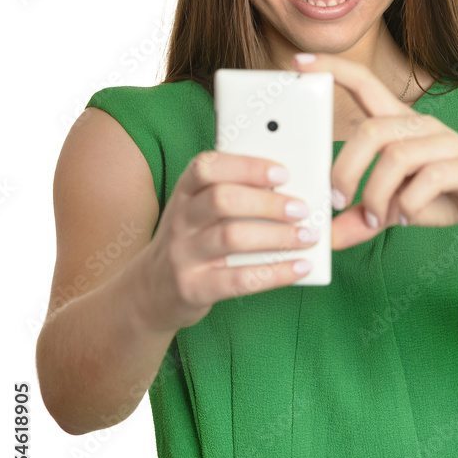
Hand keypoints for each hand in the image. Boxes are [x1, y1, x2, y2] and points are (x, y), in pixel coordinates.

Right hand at [137, 151, 317, 331]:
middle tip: (301, 208)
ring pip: (232, 238)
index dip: (246, 166)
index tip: (282, 172)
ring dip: (277, 236)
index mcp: (185, 192)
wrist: (150, 291)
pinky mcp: (192, 288)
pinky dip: (275, 273)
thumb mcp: (198, 211)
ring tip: (307, 237)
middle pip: (223, 200)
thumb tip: (290, 187)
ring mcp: (183, 255)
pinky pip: (239, 280)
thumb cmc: (191, 241)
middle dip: (268, 203)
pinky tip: (300, 267)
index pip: (207, 167)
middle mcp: (180, 220)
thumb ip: (233, 194)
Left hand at [292, 53, 457, 250]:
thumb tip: (326, 239)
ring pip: (396, 156)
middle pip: (371, 130)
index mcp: (399, 124)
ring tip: (375, 218)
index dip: (333, 69)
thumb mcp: (396, 208)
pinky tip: (405, 218)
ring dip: (377, 194)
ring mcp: (445, 143)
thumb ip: (362, 218)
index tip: (298, 63)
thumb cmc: (446, 195)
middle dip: (346, 169)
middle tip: (338, 202)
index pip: (363, 84)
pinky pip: (429, 178)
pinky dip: (409, 203)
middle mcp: (420, 126)